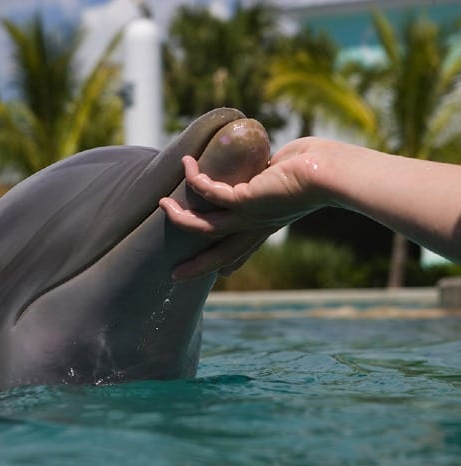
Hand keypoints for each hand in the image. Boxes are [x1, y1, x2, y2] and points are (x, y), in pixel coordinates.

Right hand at [160, 137, 332, 278]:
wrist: (333, 172)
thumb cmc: (322, 166)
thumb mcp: (290, 173)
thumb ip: (271, 170)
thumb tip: (264, 160)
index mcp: (269, 223)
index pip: (246, 248)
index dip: (232, 261)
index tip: (223, 273)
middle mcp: (257, 225)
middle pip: (220, 253)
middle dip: (197, 266)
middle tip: (175, 275)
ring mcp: (250, 216)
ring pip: (205, 228)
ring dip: (180, 218)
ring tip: (162, 204)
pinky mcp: (245, 201)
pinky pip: (209, 193)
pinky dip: (195, 178)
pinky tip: (187, 164)